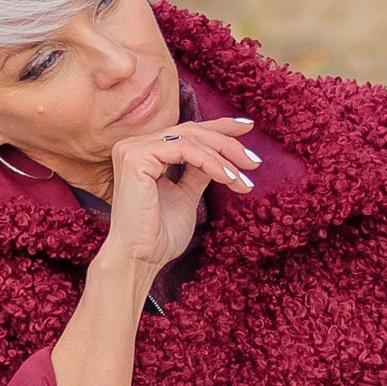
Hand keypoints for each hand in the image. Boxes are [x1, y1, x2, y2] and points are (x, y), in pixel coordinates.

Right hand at [92, 113, 257, 292]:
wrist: (141, 258)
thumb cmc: (160, 235)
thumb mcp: (187, 196)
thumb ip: (198, 173)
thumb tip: (219, 157)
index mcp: (144, 153)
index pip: (187, 132)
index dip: (219, 127)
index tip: (248, 128)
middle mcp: (134, 146)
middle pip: (191, 132)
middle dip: (228, 143)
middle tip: (254, 161)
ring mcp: (132, 148)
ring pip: (191, 139)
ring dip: (224, 157)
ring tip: (244, 179)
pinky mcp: (136, 156)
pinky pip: (185, 150)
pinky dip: (211, 163)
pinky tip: (228, 179)